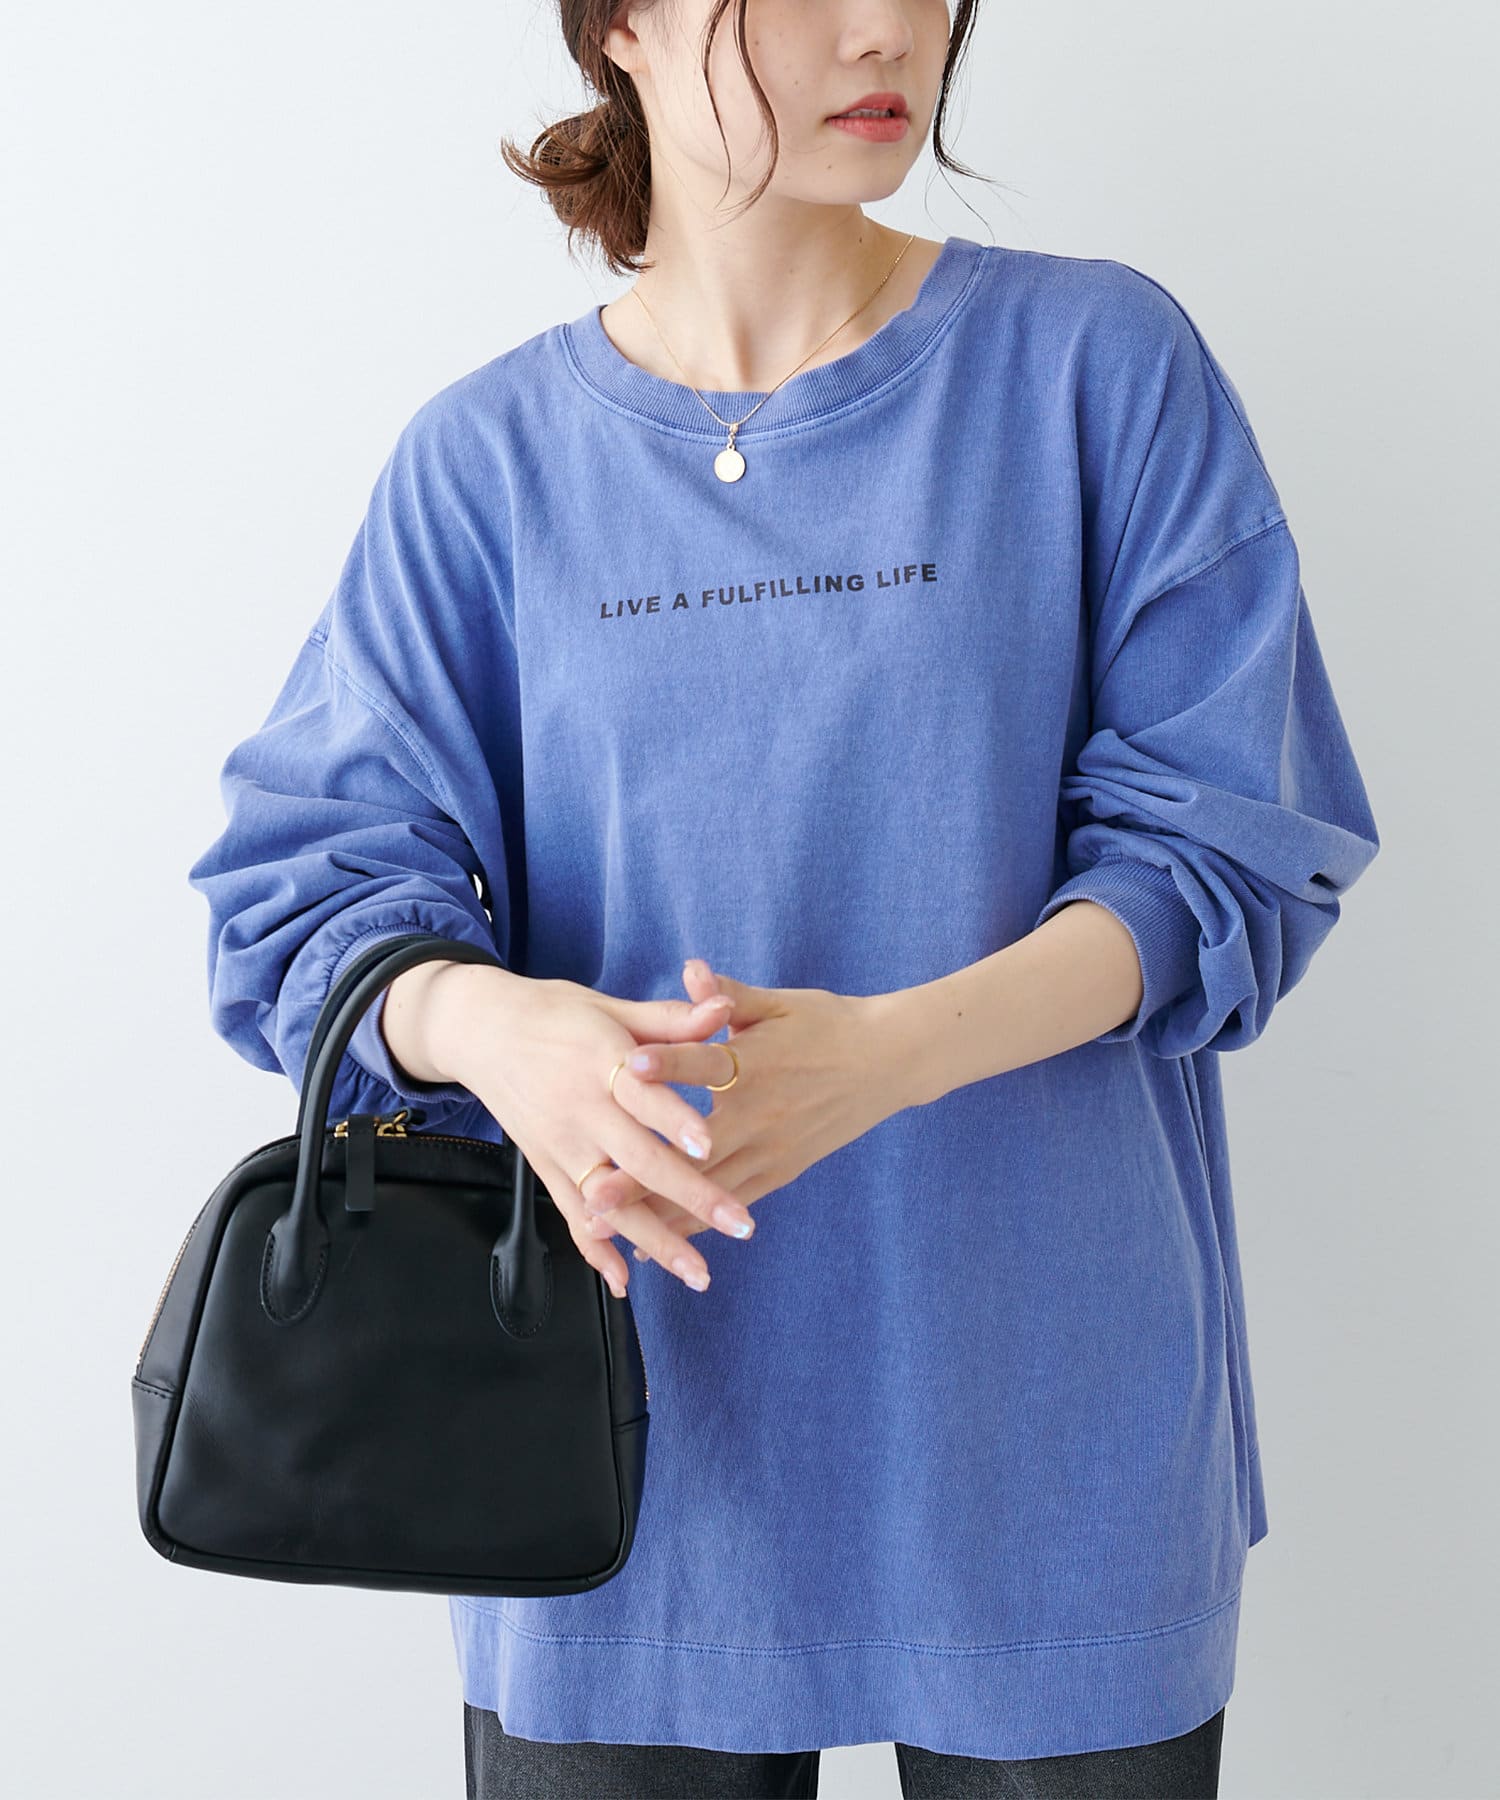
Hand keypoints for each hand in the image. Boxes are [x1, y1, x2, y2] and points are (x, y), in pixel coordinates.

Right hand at [420, 965, 757, 1295]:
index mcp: (601, 1062)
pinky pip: (572, 1216)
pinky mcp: (545, 1168)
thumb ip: (670, 1019)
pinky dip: (597, 1252)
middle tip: (742, 1225)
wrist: (481, 1031)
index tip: (710, 1144)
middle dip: (693, 1196)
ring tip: (700, 1273)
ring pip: (612, 1203)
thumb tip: (724, 1006)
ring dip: (656, 1240)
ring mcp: (561, 1146)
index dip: (674, 1120)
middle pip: (640, 1161)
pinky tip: (626, 1282)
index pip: (643, 1095)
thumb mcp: (611, 1007)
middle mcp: (581, 1111)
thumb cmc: (558, 1014)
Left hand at [581, 959, 904, 1264]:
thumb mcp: (779, 1004)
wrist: (888, 1062)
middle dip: (641, 1174)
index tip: (629, 1066)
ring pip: (707, 1189)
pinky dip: (692, 1226)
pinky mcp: (779, 1171)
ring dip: (656, 1211)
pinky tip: (653, 1244)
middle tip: (594, 1192)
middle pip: (693, 1150)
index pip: (705, 1064)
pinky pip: (730, 1204)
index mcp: (756, 1063)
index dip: (668, 1063)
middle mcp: (760, 1113)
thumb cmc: (828, 1025)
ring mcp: (770, 1149)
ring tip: (607, 1229)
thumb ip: (728, 997)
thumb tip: (691, 969)